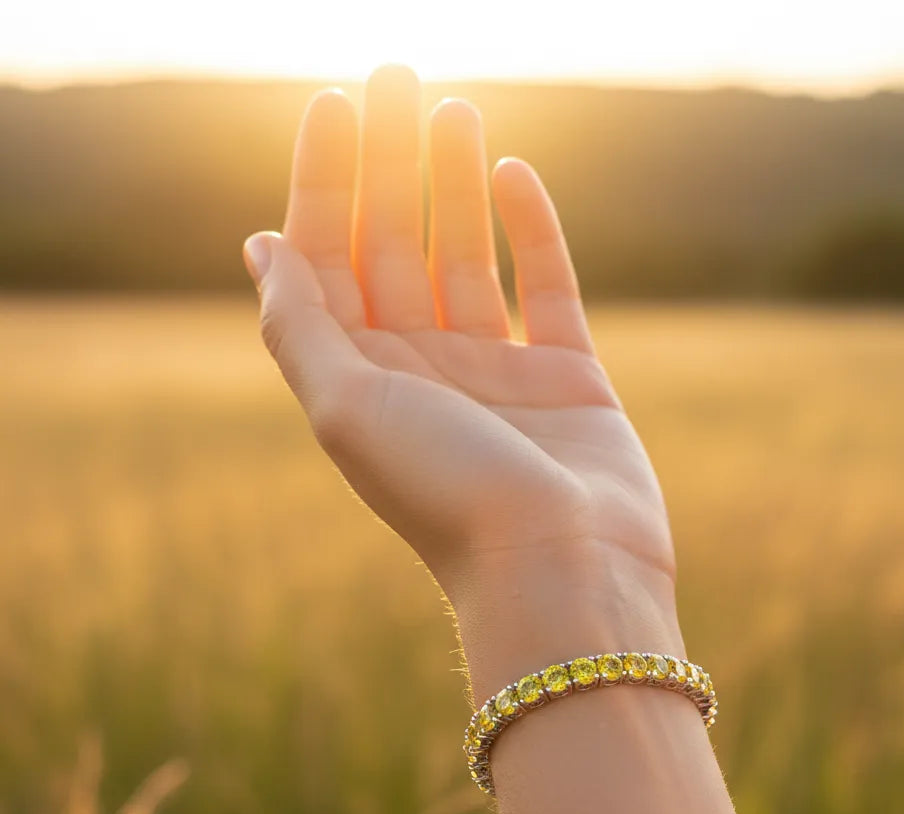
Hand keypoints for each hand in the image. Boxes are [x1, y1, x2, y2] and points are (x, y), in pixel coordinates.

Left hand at [243, 65, 682, 685]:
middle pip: (394, 244)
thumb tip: (259, 246)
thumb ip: (300, 325)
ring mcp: (497, 371)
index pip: (329, 261)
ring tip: (454, 109)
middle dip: (390, 162)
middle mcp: (422, 371)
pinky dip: (529, 230)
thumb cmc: (448, 495)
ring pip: (465, 255)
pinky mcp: (568, 375)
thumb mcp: (347, 408)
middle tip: (397, 76)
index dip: (324, 182)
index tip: (334, 105)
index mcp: (361, 379)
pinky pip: (544, 286)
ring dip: (455, 182)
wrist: (563, 570)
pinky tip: (513, 172)